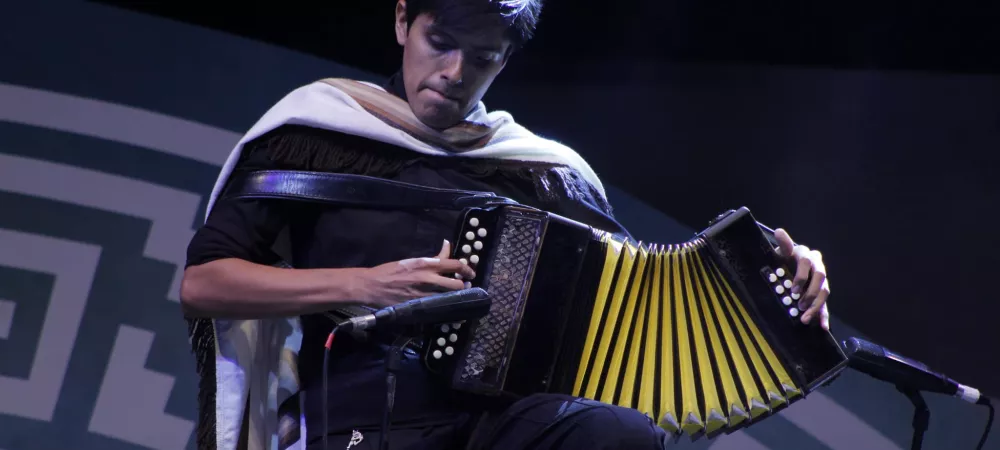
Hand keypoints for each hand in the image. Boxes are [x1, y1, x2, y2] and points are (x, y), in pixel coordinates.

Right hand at [355, 240, 475, 307]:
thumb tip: (446, 246)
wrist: (372, 286)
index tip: (470, 272)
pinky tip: (444, 307)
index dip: (466, 268)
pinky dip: (444, 307)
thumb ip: (433, 258)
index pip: (454, 264)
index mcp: (426, 264)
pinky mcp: (418, 307)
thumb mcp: (413, 260)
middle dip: (462, 286)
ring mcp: (424, 295)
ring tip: (454, 297)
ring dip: (455, 297)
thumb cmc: (391, 271)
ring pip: (449, 298)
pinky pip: (437, 308)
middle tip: (463, 287)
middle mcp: (427, 279)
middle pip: (456, 284)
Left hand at [774, 228, 829, 329]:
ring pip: (824, 292)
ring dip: (816, 306)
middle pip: (820, 279)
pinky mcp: (822, 294)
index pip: (807, 264)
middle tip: (799, 304)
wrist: (792, 264)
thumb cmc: (786, 258)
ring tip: (805, 318)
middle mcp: (819, 267)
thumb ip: (783, 244)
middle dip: (811, 292)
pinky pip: (826, 305)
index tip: (793, 289)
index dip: (801, 276)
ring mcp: (822, 282)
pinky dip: (825, 316)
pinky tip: (823, 326)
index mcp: (809, 256)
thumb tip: (779, 231)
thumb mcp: (783, 251)